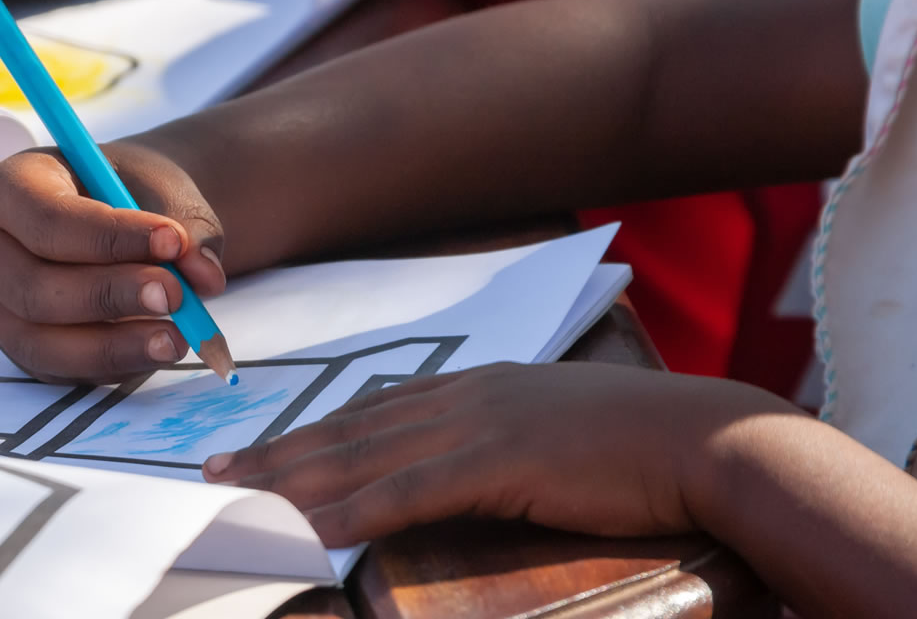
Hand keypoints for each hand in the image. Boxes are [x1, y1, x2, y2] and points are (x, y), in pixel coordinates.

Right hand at [0, 142, 228, 384]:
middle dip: (109, 296)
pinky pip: (60, 370)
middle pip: (35, 287)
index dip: (109, 237)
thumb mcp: (159, 190)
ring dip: (114, 344)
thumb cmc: (129, 192)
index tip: (172, 242)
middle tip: (175, 295)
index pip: (47, 219)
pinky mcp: (22, 347)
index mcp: (10, 187)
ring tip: (177, 337)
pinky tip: (156, 349)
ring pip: (43, 341)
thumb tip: (204, 276)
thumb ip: (184, 227)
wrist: (121, 215)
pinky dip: (112, 364)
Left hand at [202, 362, 801, 546]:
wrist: (705, 440)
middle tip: (212, 475)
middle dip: (274, 454)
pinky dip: (352, 510)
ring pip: (360, 456)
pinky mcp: (496, 460)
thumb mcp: (556, 436)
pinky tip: (312, 528)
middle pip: (346, 430)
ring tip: (235, 501)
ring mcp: (477, 424)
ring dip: (290, 482)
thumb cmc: (642, 449)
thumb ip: (501, 449)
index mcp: (476, 388)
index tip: (258, 451)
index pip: (370, 413)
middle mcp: (463, 395)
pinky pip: (406, 490)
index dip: (308, 435)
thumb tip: (463, 477)